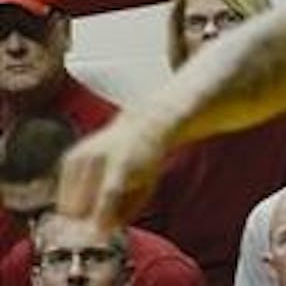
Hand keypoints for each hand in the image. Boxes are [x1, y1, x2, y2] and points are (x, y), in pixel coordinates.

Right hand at [55, 113, 170, 228]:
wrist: (140, 128)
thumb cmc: (145, 164)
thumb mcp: (146, 187)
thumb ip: (127, 211)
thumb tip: (102, 232)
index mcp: (122, 163)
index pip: (109, 192)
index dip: (103, 215)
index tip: (100, 234)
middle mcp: (98, 157)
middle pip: (81, 203)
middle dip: (87, 220)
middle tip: (98, 223)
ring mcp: (80, 156)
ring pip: (67, 203)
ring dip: (79, 212)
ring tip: (97, 203)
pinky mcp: (68, 158)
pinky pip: (62, 194)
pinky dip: (72, 201)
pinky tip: (88, 192)